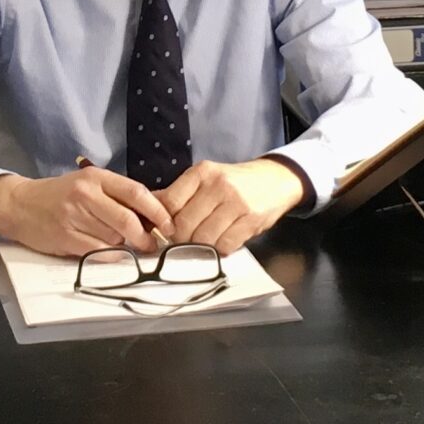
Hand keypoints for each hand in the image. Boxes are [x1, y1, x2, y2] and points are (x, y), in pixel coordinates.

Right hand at [0, 166, 172, 258]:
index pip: (136, 193)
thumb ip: (117, 195)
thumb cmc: (60, 195)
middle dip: (146, 237)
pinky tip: (105, 250)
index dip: (158, 212)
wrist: (20, 204)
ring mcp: (74, 217)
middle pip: (128, 220)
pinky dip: (109, 255)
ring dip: (123, 245)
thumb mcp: (89, 183)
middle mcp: (86, 195)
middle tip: (152, 245)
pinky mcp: (65, 237)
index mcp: (96, 178)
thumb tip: (155, 214)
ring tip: (116, 240)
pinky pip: (98, 252)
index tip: (169, 225)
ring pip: (115, 239)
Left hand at [161, 158, 303, 255]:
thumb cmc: (234, 182)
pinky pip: (225, 245)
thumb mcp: (205, 178)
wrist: (275, 179)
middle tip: (186, 240)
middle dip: (181, 239)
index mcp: (201, 173)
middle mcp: (218, 185)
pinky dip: (220, 250)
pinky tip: (223, 241)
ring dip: (201, 247)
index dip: (164, 222)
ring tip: (205, 241)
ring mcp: (236, 202)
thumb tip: (147, 208)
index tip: (167, 230)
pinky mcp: (251, 220)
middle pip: (184, 225)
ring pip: (204, 238)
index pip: (169, 203)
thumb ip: (178, 193)